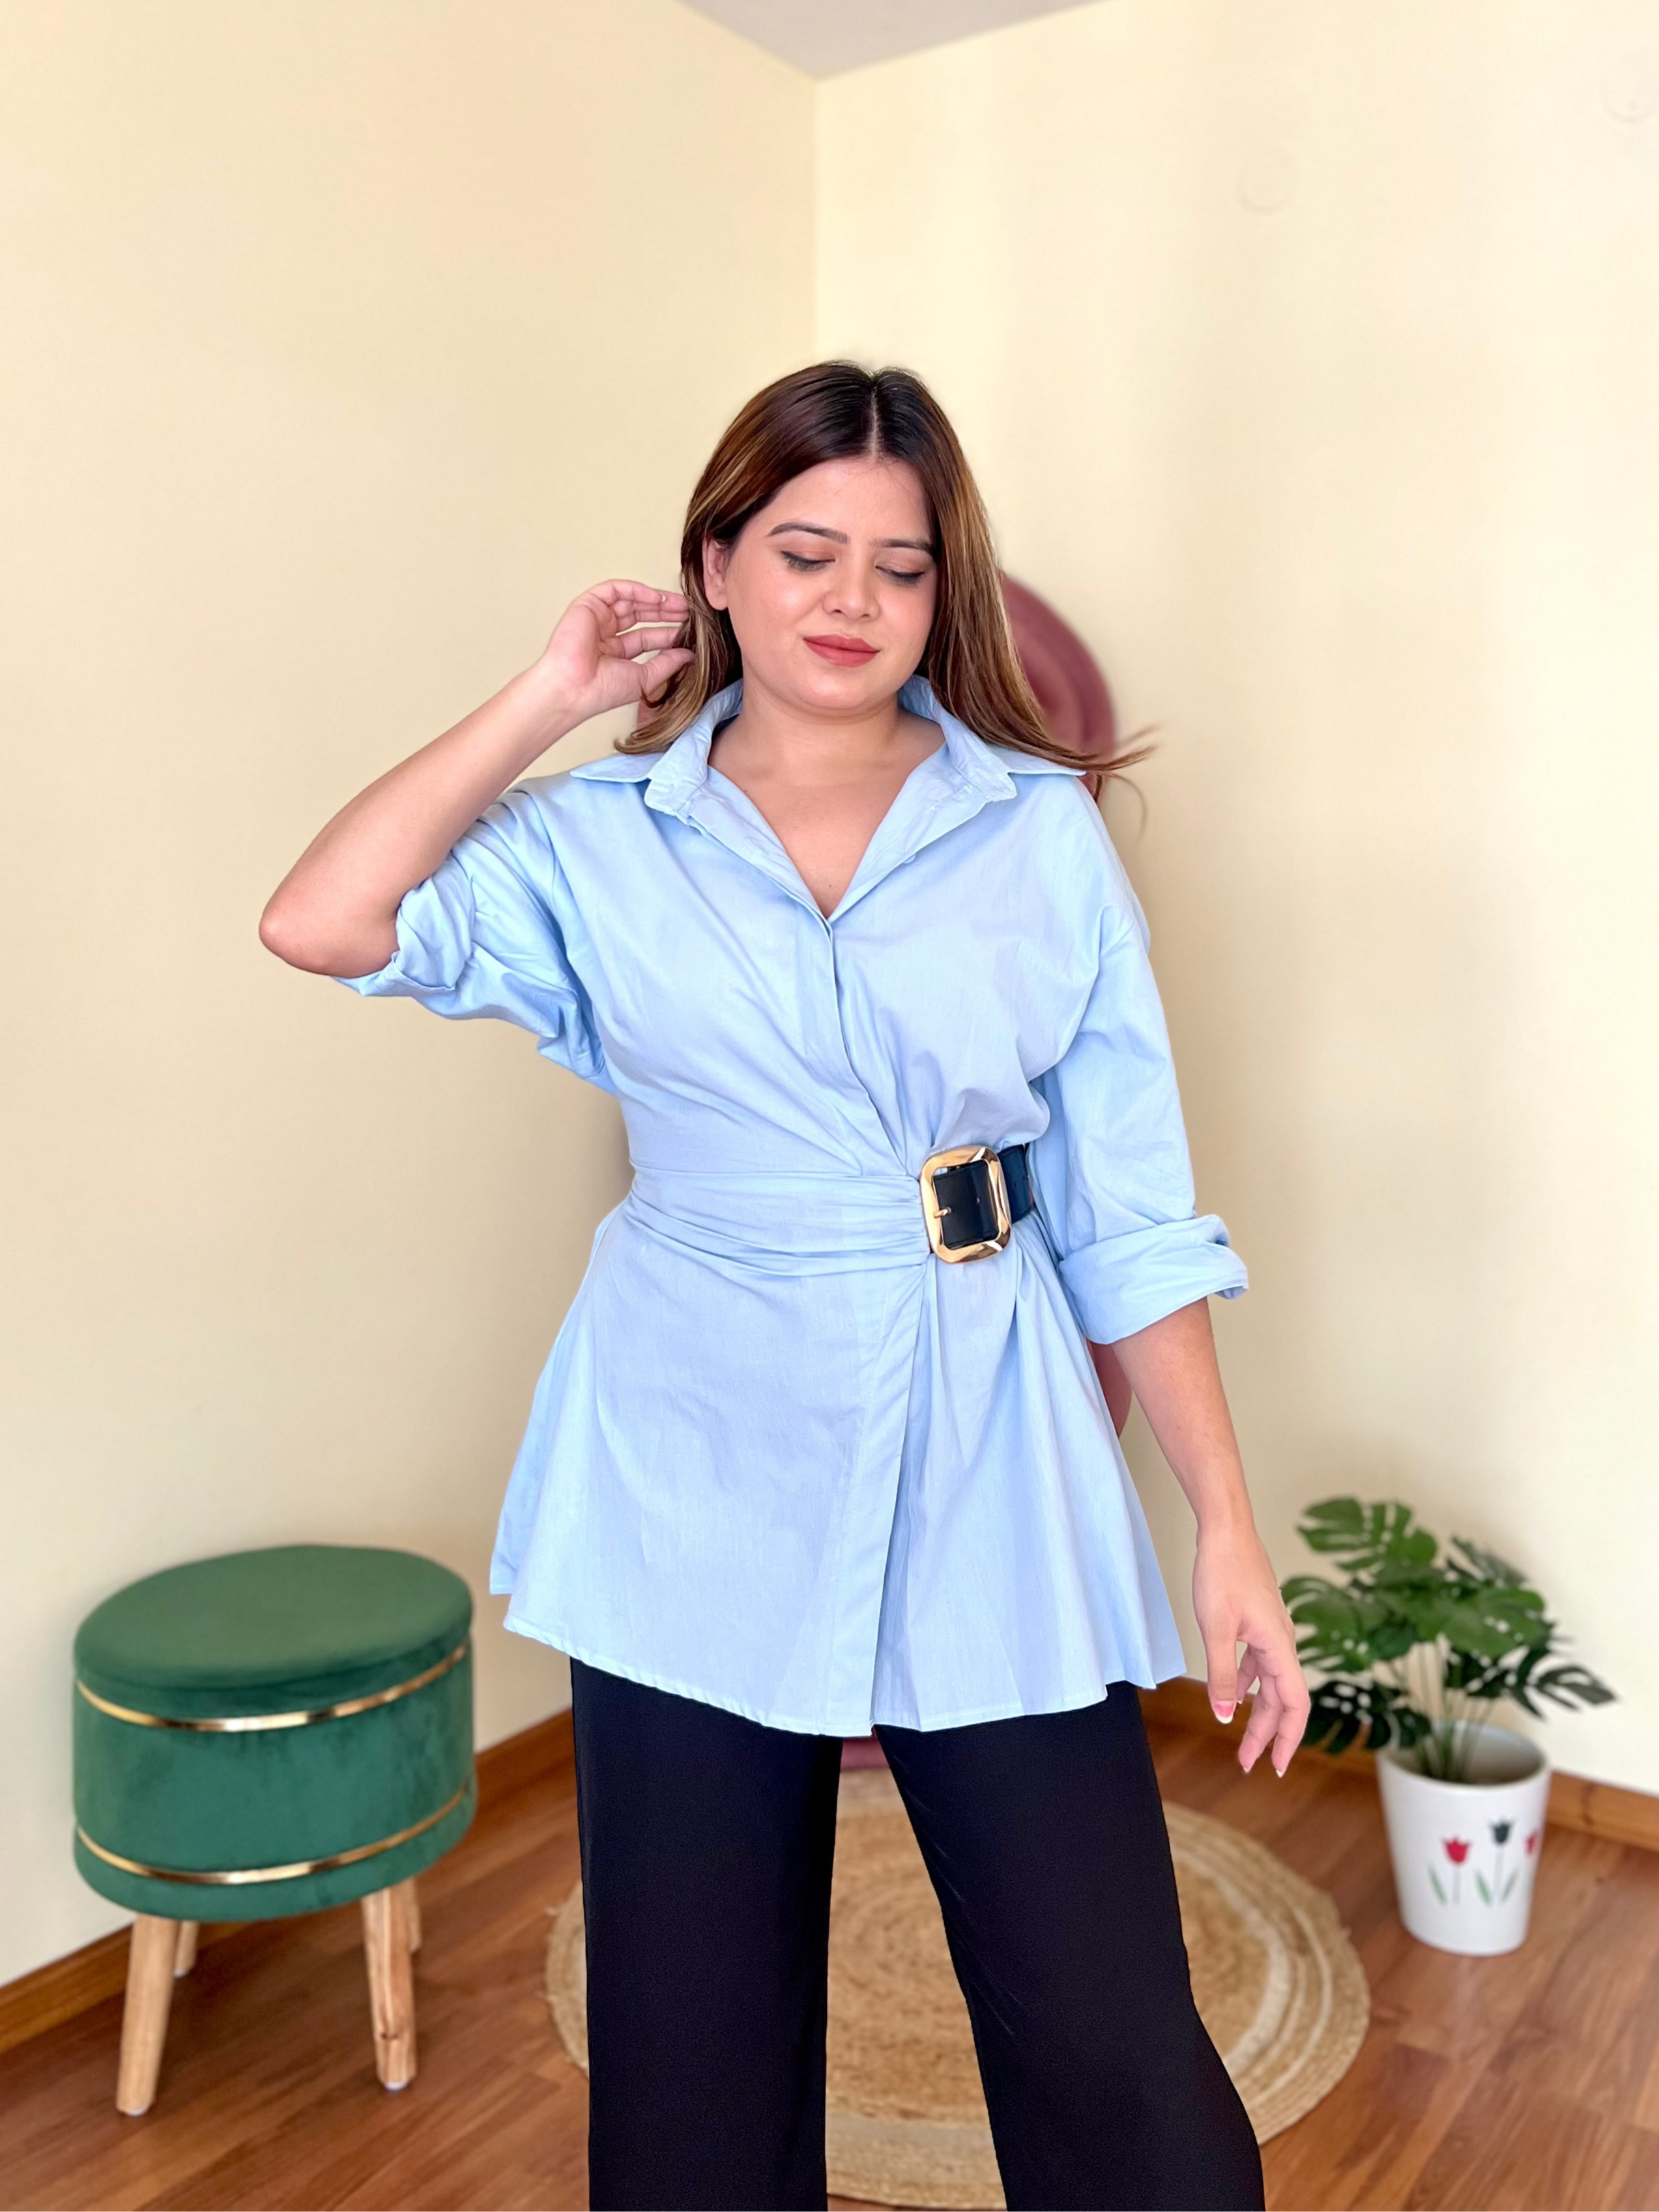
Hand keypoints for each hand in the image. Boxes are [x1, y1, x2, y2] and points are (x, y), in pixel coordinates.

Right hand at [536, 580, 693, 724]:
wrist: (574, 688)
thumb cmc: (601, 691)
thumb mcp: (644, 679)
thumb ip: (667, 664)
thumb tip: (688, 655)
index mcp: (614, 653)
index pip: (646, 637)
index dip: (667, 632)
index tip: (690, 631)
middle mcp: (605, 634)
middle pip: (640, 616)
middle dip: (665, 612)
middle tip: (688, 612)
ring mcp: (596, 619)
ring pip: (630, 601)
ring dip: (656, 600)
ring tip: (680, 604)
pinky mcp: (588, 605)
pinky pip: (615, 590)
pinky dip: (637, 591)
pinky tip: (657, 598)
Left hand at [1192, 1523, 1309, 1776]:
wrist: (1226, 1531)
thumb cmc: (1222, 1572)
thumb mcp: (1216, 1628)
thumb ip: (1223, 1674)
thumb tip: (1226, 1715)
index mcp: (1279, 1646)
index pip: (1295, 1704)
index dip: (1289, 1738)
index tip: (1277, 1767)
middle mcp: (1282, 1642)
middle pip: (1282, 1700)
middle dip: (1267, 1734)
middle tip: (1247, 1763)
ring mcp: (1271, 1632)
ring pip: (1270, 1683)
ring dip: (1258, 1713)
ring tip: (1241, 1738)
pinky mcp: (1258, 1622)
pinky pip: (1259, 1664)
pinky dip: (1249, 1684)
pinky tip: (1236, 1694)